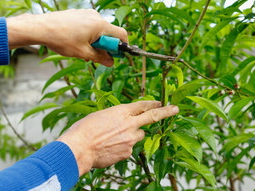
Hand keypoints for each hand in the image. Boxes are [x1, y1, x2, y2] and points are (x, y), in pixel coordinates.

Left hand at [7, 9, 126, 65]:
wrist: (40, 27)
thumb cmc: (61, 39)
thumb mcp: (83, 52)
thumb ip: (100, 58)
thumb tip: (111, 62)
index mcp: (100, 24)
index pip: (121, 34)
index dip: (122, 47)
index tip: (116, 56)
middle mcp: (96, 16)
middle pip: (109, 33)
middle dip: (105, 46)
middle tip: (96, 56)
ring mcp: (86, 14)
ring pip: (98, 30)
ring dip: (95, 42)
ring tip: (82, 51)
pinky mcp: (78, 14)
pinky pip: (89, 26)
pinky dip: (88, 36)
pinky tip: (76, 43)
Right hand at [56, 101, 178, 176]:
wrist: (79, 148)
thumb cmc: (84, 130)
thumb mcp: (101, 115)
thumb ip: (117, 117)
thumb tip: (124, 121)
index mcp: (122, 111)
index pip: (143, 105)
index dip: (153, 103)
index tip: (161, 103)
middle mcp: (130, 124)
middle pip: (153, 116)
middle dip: (166, 112)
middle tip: (176, 109)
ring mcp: (131, 139)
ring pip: (139, 135)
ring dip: (132, 135)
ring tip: (114, 137)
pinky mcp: (128, 152)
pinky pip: (130, 148)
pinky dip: (124, 146)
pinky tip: (110, 147)